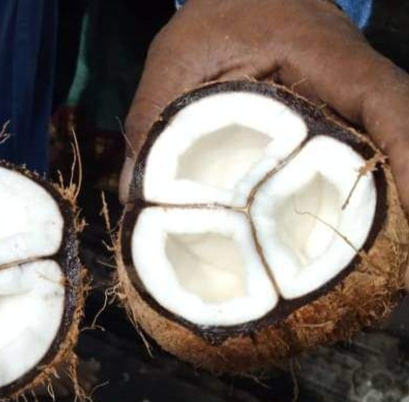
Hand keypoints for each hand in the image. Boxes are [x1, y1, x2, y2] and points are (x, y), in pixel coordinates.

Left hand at [121, 0, 408, 285]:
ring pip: (379, 150)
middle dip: (396, 198)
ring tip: (361, 259)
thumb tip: (135, 198)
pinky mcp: (336, 115)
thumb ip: (152, 120)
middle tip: (380, 261)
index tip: (408, 213)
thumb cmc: (216, 15)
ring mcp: (349, 99)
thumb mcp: (176, 59)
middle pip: (394, 140)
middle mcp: (351, 81)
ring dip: (379, 202)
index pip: (387, 102)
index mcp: (325, 58)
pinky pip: (355, 152)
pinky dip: (350, 191)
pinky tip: (328, 231)